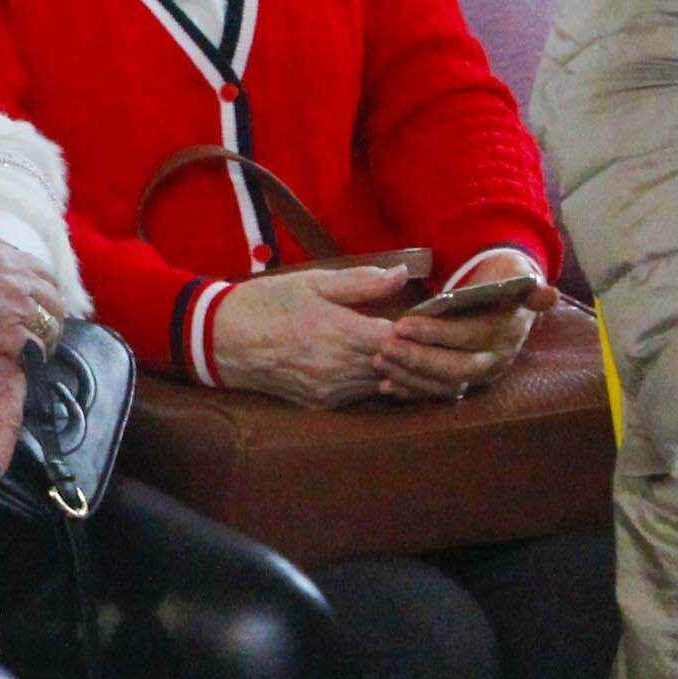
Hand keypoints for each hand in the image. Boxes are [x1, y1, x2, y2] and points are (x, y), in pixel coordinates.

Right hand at [0, 224, 57, 363]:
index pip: (46, 276)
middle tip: (43, 331)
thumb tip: (10, 252)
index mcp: (6, 255)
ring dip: (45, 340)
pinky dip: (31, 357)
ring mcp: (12, 309)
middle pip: (55, 303)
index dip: (46, 293)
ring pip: (49, 328)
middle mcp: (16, 280)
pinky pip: (32, 350)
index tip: (40, 306)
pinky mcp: (1, 337)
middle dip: (52, 317)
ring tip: (36, 352)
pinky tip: (21, 364)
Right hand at [204, 262, 443, 410]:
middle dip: (423, 357)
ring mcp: (331, 389)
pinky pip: (363, 395)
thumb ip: (361, 282)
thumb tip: (401, 275)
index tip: (443, 327)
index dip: (423, 335)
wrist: (221, 341)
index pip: (400, 339)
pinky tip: (394, 374)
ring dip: (406, 373)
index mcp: (339, 332)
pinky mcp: (322, 403)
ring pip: (385, 385)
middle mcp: (339, 367)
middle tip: (456, 352)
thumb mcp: (313, 282)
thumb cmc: (266, 303)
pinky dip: (380, 383)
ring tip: (436, 366)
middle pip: (399, 367)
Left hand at [366, 248, 543, 402]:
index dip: (437, 333)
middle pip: (455, 368)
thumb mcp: (518, 278)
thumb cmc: (504, 284)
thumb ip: (529, 289)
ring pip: (444, 385)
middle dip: (418, 359)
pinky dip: (411, 391)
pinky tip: (386, 385)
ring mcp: (478, 376)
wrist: (506, 302)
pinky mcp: (462, 384)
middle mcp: (495, 360)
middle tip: (384, 346)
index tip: (402, 323)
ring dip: (410, 376)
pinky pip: (436, 394)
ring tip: (379, 360)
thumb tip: (547, 295)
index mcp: (506, 333)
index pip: (469, 336)